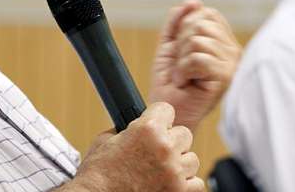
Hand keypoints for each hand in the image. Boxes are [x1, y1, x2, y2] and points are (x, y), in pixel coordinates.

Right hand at [63, 102, 204, 191]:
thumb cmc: (98, 175)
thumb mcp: (106, 140)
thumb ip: (128, 128)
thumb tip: (137, 124)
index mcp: (147, 129)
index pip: (167, 110)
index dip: (159, 117)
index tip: (157, 124)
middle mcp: (165, 149)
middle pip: (184, 134)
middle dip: (171, 141)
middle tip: (156, 151)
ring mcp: (174, 173)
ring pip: (192, 159)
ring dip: (179, 163)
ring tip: (161, 170)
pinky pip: (196, 183)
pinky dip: (185, 184)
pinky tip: (168, 183)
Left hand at [149, 0, 240, 131]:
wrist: (166, 109)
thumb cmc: (170, 79)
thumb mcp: (170, 42)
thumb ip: (179, 19)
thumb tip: (195, 1)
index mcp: (223, 40)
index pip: (207, 13)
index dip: (185, 27)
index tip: (182, 50)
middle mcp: (233, 50)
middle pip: (200, 24)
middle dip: (181, 44)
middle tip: (182, 66)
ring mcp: (232, 64)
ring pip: (197, 40)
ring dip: (181, 60)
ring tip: (184, 76)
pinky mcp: (226, 77)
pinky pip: (197, 58)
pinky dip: (182, 71)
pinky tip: (185, 83)